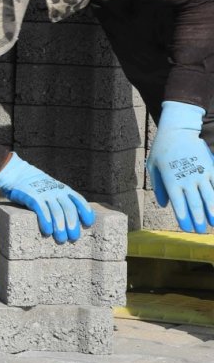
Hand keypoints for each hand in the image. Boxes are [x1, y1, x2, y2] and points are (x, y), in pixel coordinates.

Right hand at [0, 153, 94, 242]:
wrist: (16, 173)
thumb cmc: (35, 187)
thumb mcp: (52, 189)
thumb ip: (60, 201)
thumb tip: (69, 222)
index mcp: (64, 189)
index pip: (79, 200)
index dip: (85, 212)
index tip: (88, 224)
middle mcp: (57, 191)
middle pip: (69, 209)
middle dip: (72, 224)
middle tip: (73, 238)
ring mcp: (45, 194)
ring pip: (57, 212)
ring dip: (60, 227)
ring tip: (61, 239)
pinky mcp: (32, 197)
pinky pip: (42, 210)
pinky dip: (46, 221)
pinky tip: (47, 231)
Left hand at [146, 101, 213, 233]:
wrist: (178, 130)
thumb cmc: (162, 149)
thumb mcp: (153, 167)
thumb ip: (159, 187)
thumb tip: (164, 205)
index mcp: (171, 181)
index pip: (179, 205)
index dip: (184, 219)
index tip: (187, 229)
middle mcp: (187, 179)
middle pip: (195, 204)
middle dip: (199, 220)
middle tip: (201, 232)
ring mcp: (201, 174)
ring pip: (209, 197)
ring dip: (212, 212)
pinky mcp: (211, 167)